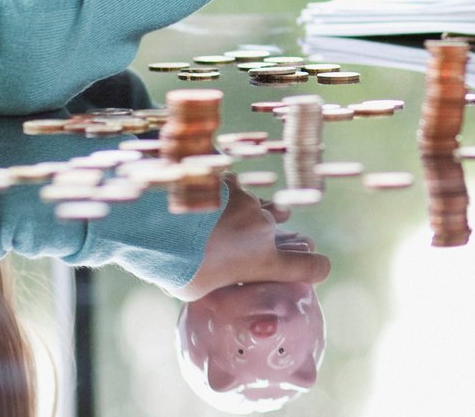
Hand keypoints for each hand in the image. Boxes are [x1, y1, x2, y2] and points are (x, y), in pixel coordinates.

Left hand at [177, 188, 330, 298]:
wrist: (157, 223)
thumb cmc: (178, 266)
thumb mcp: (198, 290)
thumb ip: (217, 282)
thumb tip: (214, 281)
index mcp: (263, 261)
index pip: (311, 266)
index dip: (316, 268)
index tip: (315, 269)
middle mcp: (264, 229)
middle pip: (281, 233)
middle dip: (270, 240)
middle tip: (247, 248)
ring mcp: (248, 203)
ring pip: (263, 208)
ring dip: (252, 217)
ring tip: (229, 224)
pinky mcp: (229, 184)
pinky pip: (237, 191)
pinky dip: (227, 198)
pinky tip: (208, 205)